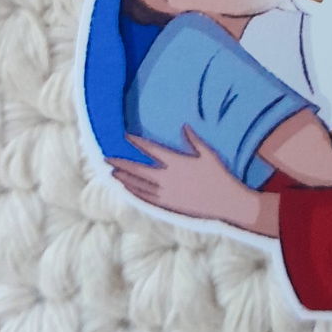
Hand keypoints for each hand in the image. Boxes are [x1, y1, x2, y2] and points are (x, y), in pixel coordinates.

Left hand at [108, 126, 270, 230]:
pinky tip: (126, 188)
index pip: (151, 150)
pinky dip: (133, 191)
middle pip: (138, 169)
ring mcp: (165, 193)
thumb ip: (194, 140)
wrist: (224, 201)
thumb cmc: (218, 174)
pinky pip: (145, 197)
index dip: (138, 142)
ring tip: (113, 172)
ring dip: (124, 177)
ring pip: (138, 185)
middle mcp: (167, 178)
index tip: (126, 136)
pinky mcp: (167, 204)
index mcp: (176, 162)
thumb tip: (184, 126)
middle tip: (107, 158)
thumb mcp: (208, 153)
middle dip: (121, 163)